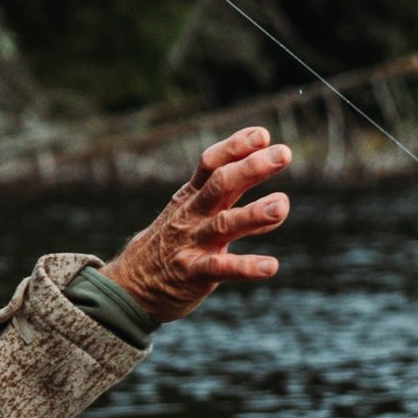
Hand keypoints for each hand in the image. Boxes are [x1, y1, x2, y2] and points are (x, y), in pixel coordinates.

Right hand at [100, 128, 291, 324]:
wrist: (134, 282)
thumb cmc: (176, 241)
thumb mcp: (197, 213)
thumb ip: (234, 203)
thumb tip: (277, 191)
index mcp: (192, 195)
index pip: (211, 162)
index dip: (235, 146)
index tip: (263, 135)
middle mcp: (192, 213)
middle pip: (220, 184)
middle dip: (252, 167)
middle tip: (283, 154)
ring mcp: (191, 242)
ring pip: (223, 224)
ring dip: (254, 213)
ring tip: (282, 205)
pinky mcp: (193, 273)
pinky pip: (220, 268)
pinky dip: (246, 266)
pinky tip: (271, 266)